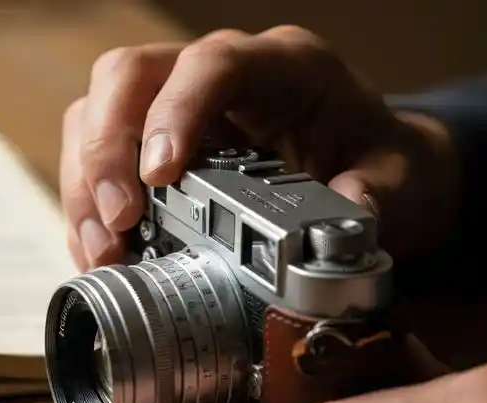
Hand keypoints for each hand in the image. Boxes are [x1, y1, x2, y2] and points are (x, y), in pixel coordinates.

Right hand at [60, 26, 458, 270]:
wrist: (377, 176)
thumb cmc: (382, 163)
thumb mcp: (399, 180)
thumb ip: (373, 198)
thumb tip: (330, 231)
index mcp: (281, 67)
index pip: (211, 64)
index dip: (174, 112)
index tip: (159, 175)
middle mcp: (216, 76)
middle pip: (128, 78)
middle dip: (107, 150)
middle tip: (118, 222)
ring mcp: (176, 108)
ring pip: (96, 113)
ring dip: (87, 185)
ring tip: (104, 250)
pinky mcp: (152, 149)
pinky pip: (98, 162)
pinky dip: (90, 211)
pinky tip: (102, 256)